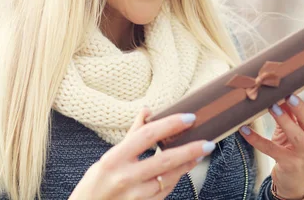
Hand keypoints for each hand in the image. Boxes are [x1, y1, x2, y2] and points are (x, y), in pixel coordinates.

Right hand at [70, 108, 214, 199]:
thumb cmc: (96, 183)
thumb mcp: (108, 157)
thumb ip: (132, 135)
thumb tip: (147, 111)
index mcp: (115, 158)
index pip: (148, 135)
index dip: (170, 124)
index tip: (189, 118)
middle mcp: (125, 177)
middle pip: (165, 160)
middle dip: (190, 149)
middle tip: (208, 142)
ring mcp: (135, 196)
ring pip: (170, 178)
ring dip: (188, 165)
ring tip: (200, 153)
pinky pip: (165, 192)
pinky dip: (176, 179)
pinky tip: (183, 169)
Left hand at [239, 75, 303, 198]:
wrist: (295, 181)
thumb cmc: (294, 147)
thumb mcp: (295, 128)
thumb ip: (290, 111)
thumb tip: (278, 89)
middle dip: (300, 107)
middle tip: (289, 94)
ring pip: (295, 134)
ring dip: (283, 120)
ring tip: (271, 106)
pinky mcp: (289, 163)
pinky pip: (271, 149)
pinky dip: (256, 139)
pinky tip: (244, 130)